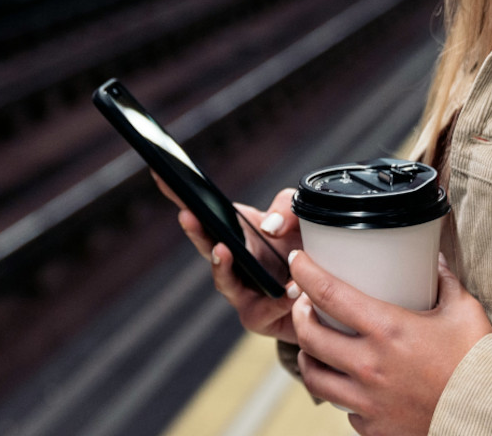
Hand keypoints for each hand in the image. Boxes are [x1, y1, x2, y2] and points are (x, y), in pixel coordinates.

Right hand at [152, 173, 302, 343]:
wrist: (328, 293)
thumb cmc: (304, 251)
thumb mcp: (299, 218)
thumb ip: (286, 208)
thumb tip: (269, 228)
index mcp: (236, 232)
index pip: (203, 212)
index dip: (180, 195)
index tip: (163, 175)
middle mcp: (231, 262)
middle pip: (206, 245)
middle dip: (195, 230)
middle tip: (187, 214)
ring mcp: (240, 291)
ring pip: (223, 281)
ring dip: (221, 267)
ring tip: (223, 250)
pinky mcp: (258, 317)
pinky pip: (264, 308)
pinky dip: (278, 299)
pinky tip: (292, 289)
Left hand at [289, 249, 491, 434]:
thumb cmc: (479, 364)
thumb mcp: (464, 311)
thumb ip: (444, 282)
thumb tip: (434, 261)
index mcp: (387, 330)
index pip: (328, 293)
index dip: (305, 272)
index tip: (298, 261)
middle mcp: (370, 366)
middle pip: (309, 336)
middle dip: (299, 314)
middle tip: (304, 304)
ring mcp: (368, 401)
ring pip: (315, 377)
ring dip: (308, 356)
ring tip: (314, 344)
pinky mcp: (374, 427)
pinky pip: (344, 409)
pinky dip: (342, 392)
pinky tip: (351, 382)